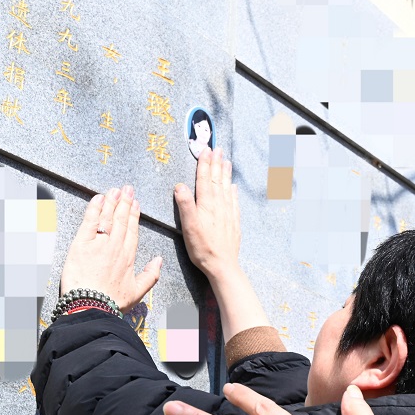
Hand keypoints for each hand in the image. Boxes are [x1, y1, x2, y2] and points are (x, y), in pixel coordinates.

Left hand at [59, 186, 162, 313]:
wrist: (92, 306)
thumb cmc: (113, 302)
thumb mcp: (137, 292)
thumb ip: (150, 275)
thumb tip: (159, 260)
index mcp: (128, 257)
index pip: (132, 230)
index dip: (134, 215)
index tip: (135, 204)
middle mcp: (116, 247)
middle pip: (121, 220)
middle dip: (125, 202)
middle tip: (127, 188)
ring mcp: (99, 244)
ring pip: (107, 217)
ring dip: (111, 201)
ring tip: (115, 190)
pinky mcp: (82, 244)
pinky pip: (90, 221)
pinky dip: (94, 208)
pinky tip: (98, 198)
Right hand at [174, 147, 240, 278]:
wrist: (222, 265)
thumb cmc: (202, 248)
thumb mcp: (188, 227)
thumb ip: (185, 205)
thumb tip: (180, 186)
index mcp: (206, 205)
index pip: (204, 179)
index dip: (204, 164)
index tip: (205, 150)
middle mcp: (219, 205)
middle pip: (217, 180)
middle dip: (216, 163)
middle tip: (218, 149)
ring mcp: (228, 213)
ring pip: (226, 188)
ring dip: (225, 174)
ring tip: (227, 161)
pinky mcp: (233, 222)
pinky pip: (234, 202)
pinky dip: (233, 192)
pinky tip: (233, 187)